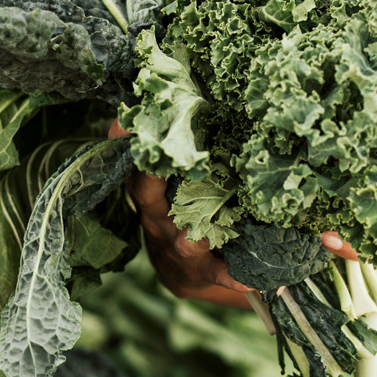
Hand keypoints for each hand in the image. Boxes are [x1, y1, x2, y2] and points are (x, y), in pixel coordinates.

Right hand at [109, 119, 252, 306]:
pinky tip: (254, 279)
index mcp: (150, 191)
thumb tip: (175, 97)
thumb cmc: (182, 213)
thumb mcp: (171, 186)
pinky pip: (219, 273)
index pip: (132, 162)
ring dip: (191, 235)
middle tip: (157, 161)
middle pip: (146, 196)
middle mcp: (157, 217)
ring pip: (183, 240)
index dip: (124, 142)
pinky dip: (235, 275)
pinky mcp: (202, 271)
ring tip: (198, 234)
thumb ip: (173, 154)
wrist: (184, 273)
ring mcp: (177, 246)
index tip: (122, 120)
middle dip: (150, 178)